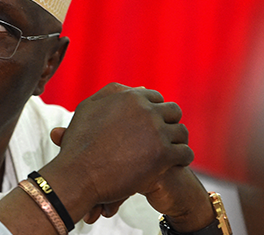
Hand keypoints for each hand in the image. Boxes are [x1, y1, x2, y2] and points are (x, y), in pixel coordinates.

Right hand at [44, 83, 194, 218]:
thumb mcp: (87, 109)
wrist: (78, 174)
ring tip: (171, 152)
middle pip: (173, 112)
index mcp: (130, 97)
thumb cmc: (79, 144)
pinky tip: (174, 164)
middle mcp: (146, 110)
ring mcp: (156, 132)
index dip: (154, 111)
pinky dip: (182, 158)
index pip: (156, 98)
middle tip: (163, 138)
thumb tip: (137, 89)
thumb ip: (111, 94)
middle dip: (168, 123)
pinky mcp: (163, 155)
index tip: (152, 125)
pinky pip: (185, 153)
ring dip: (177, 141)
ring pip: (181, 132)